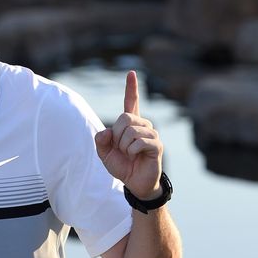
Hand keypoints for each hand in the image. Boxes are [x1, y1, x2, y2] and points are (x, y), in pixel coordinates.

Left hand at [94, 71, 162, 199]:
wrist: (135, 184)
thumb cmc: (123, 166)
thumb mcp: (104, 154)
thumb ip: (101, 141)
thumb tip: (106, 131)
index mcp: (131, 124)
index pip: (131, 102)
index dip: (131, 88)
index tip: (131, 73)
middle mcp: (143, 125)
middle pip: (124, 118)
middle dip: (116, 135)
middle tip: (121, 149)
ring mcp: (152, 134)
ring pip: (130, 130)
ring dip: (124, 146)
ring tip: (129, 154)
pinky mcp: (157, 145)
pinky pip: (139, 142)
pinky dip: (132, 151)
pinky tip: (136, 156)